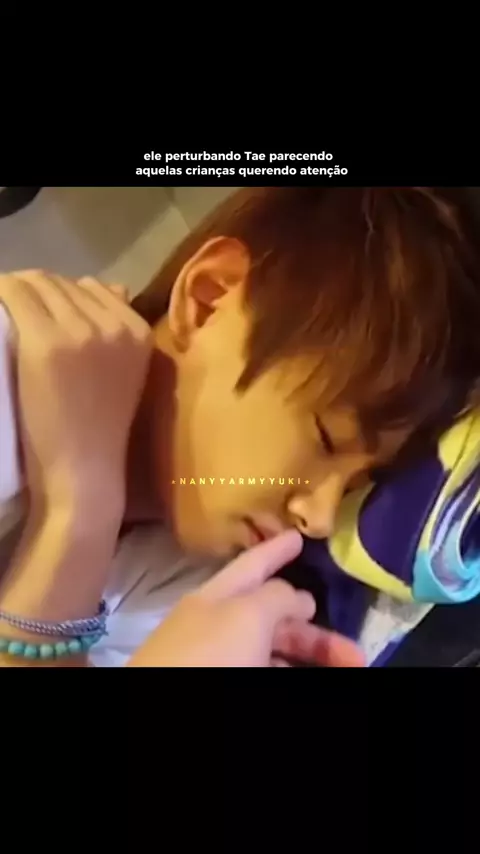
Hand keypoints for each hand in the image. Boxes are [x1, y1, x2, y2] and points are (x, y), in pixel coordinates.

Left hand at [0, 271, 151, 521]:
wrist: (84, 475)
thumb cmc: (100, 432)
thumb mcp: (126, 374)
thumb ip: (120, 329)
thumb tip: (112, 287)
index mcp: (138, 331)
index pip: (93, 287)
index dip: (63, 297)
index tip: (42, 315)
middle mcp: (114, 324)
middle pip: (63, 283)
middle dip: (38, 293)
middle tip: (16, 315)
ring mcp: (80, 330)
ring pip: (37, 282)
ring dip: (15, 293)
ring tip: (3, 314)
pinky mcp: (46, 342)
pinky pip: (15, 294)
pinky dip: (1, 295)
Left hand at [128, 530, 364, 667]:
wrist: (161, 712)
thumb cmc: (207, 654)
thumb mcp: (246, 614)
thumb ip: (276, 596)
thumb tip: (298, 595)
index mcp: (218, 595)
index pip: (253, 563)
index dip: (278, 549)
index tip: (300, 536)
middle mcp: (219, 625)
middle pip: (274, 618)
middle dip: (316, 631)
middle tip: (354, 652)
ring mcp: (220, 659)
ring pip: (274, 652)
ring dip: (312, 658)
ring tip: (347, 669)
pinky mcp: (222, 680)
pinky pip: (267, 669)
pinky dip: (291, 671)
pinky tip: (306, 676)